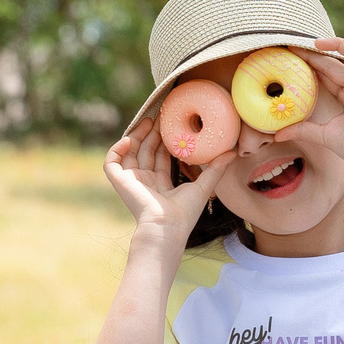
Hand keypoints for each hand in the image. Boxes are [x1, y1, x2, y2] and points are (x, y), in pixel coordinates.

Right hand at [104, 117, 230, 242]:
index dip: (165, 140)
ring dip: (137, 136)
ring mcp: (131, 181)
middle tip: (161, 116)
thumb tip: (232, 152)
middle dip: (152, 133)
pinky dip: (117, 149)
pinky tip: (129, 139)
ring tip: (148, 120)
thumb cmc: (184, 213)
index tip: (172, 125)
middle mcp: (144, 181)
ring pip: (129, 152)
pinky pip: (112, 162)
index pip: (160, 157)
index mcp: (160, 184)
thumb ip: (215, 169)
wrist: (166, 227)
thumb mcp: (203, 187)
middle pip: (146, 151)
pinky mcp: (120, 181)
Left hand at [274, 36, 343, 171]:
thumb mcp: (322, 135)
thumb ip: (302, 130)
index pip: (327, 75)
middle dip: (314, 55)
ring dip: (337, 45)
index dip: (311, 65)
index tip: (291, 58)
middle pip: (334, 64)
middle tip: (293, 48)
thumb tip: (277, 135)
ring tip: (315, 41)